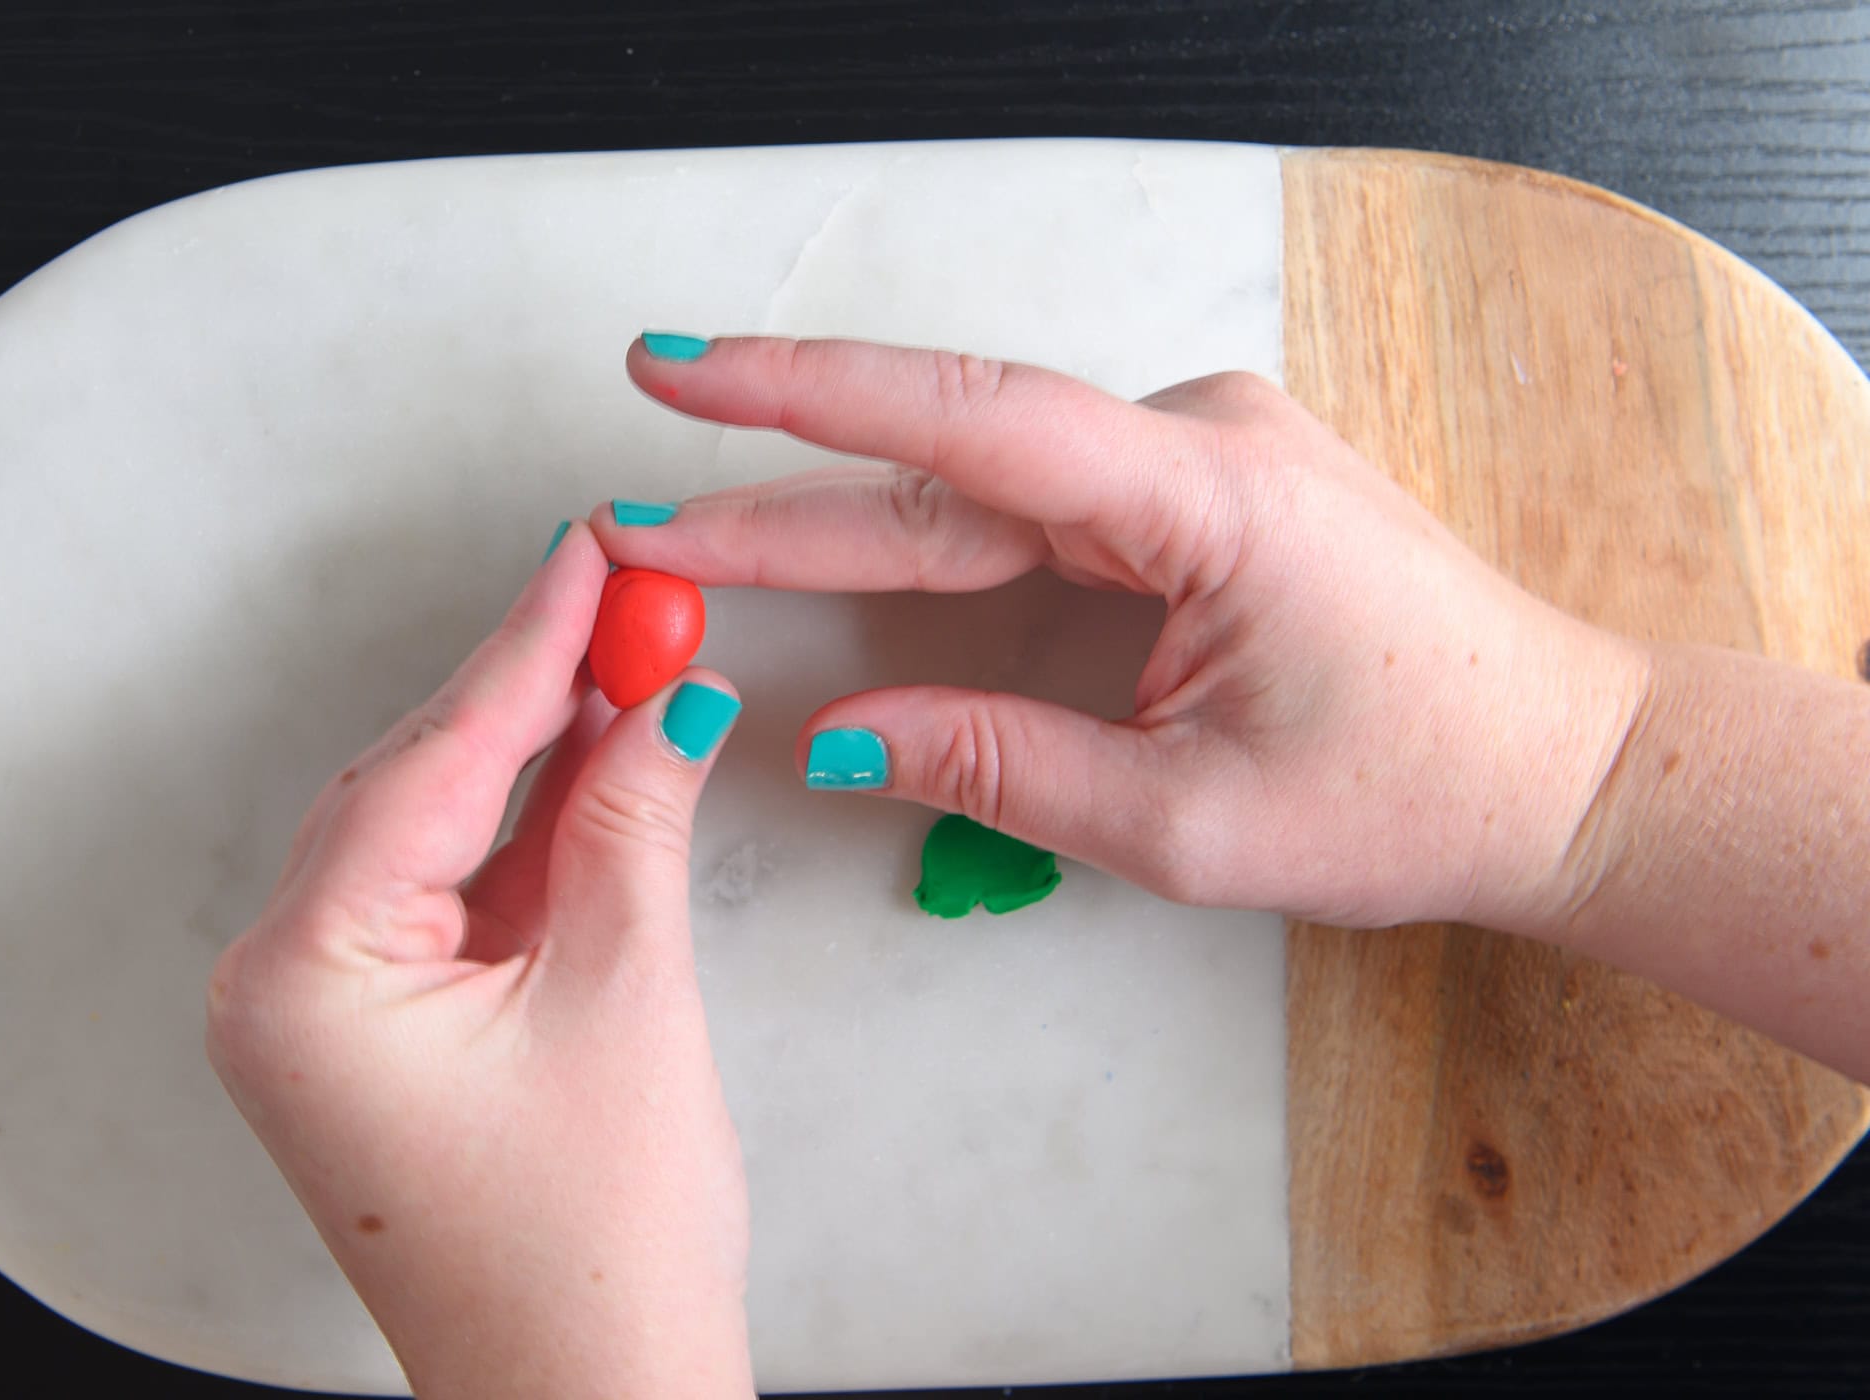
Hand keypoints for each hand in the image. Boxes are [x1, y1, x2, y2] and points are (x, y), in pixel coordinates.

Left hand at [206, 527, 753, 1398]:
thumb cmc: (590, 1257)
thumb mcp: (625, 998)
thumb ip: (631, 821)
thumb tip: (665, 697)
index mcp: (301, 979)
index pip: (427, 764)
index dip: (526, 649)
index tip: (591, 558)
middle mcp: (284, 988)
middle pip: (417, 784)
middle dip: (533, 692)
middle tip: (628, 596)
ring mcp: (328, 1014)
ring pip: (438, 833)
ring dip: (539, 757)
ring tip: (635, 661)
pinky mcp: (384, 1032)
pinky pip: (455, 896)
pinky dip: (531, 834)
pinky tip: (602, 765)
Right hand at [601, 336, 1648, 932]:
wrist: (1562, 764)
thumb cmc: (1417, 788)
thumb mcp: (1189, 820)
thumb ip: (996, 768)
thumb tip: (833, 741)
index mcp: (1208, 497)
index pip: (967, 427)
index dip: (804, 400)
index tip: (675, 377)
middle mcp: (1196, 442)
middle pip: (947, 465)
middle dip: (783, 495)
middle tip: (637, 516)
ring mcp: (1196, 458)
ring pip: (978, 484)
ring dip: (842, 515)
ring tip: (704, 538)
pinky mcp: (1192, 494)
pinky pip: (1031, 506)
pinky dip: (929, 536)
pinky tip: (837, 543)